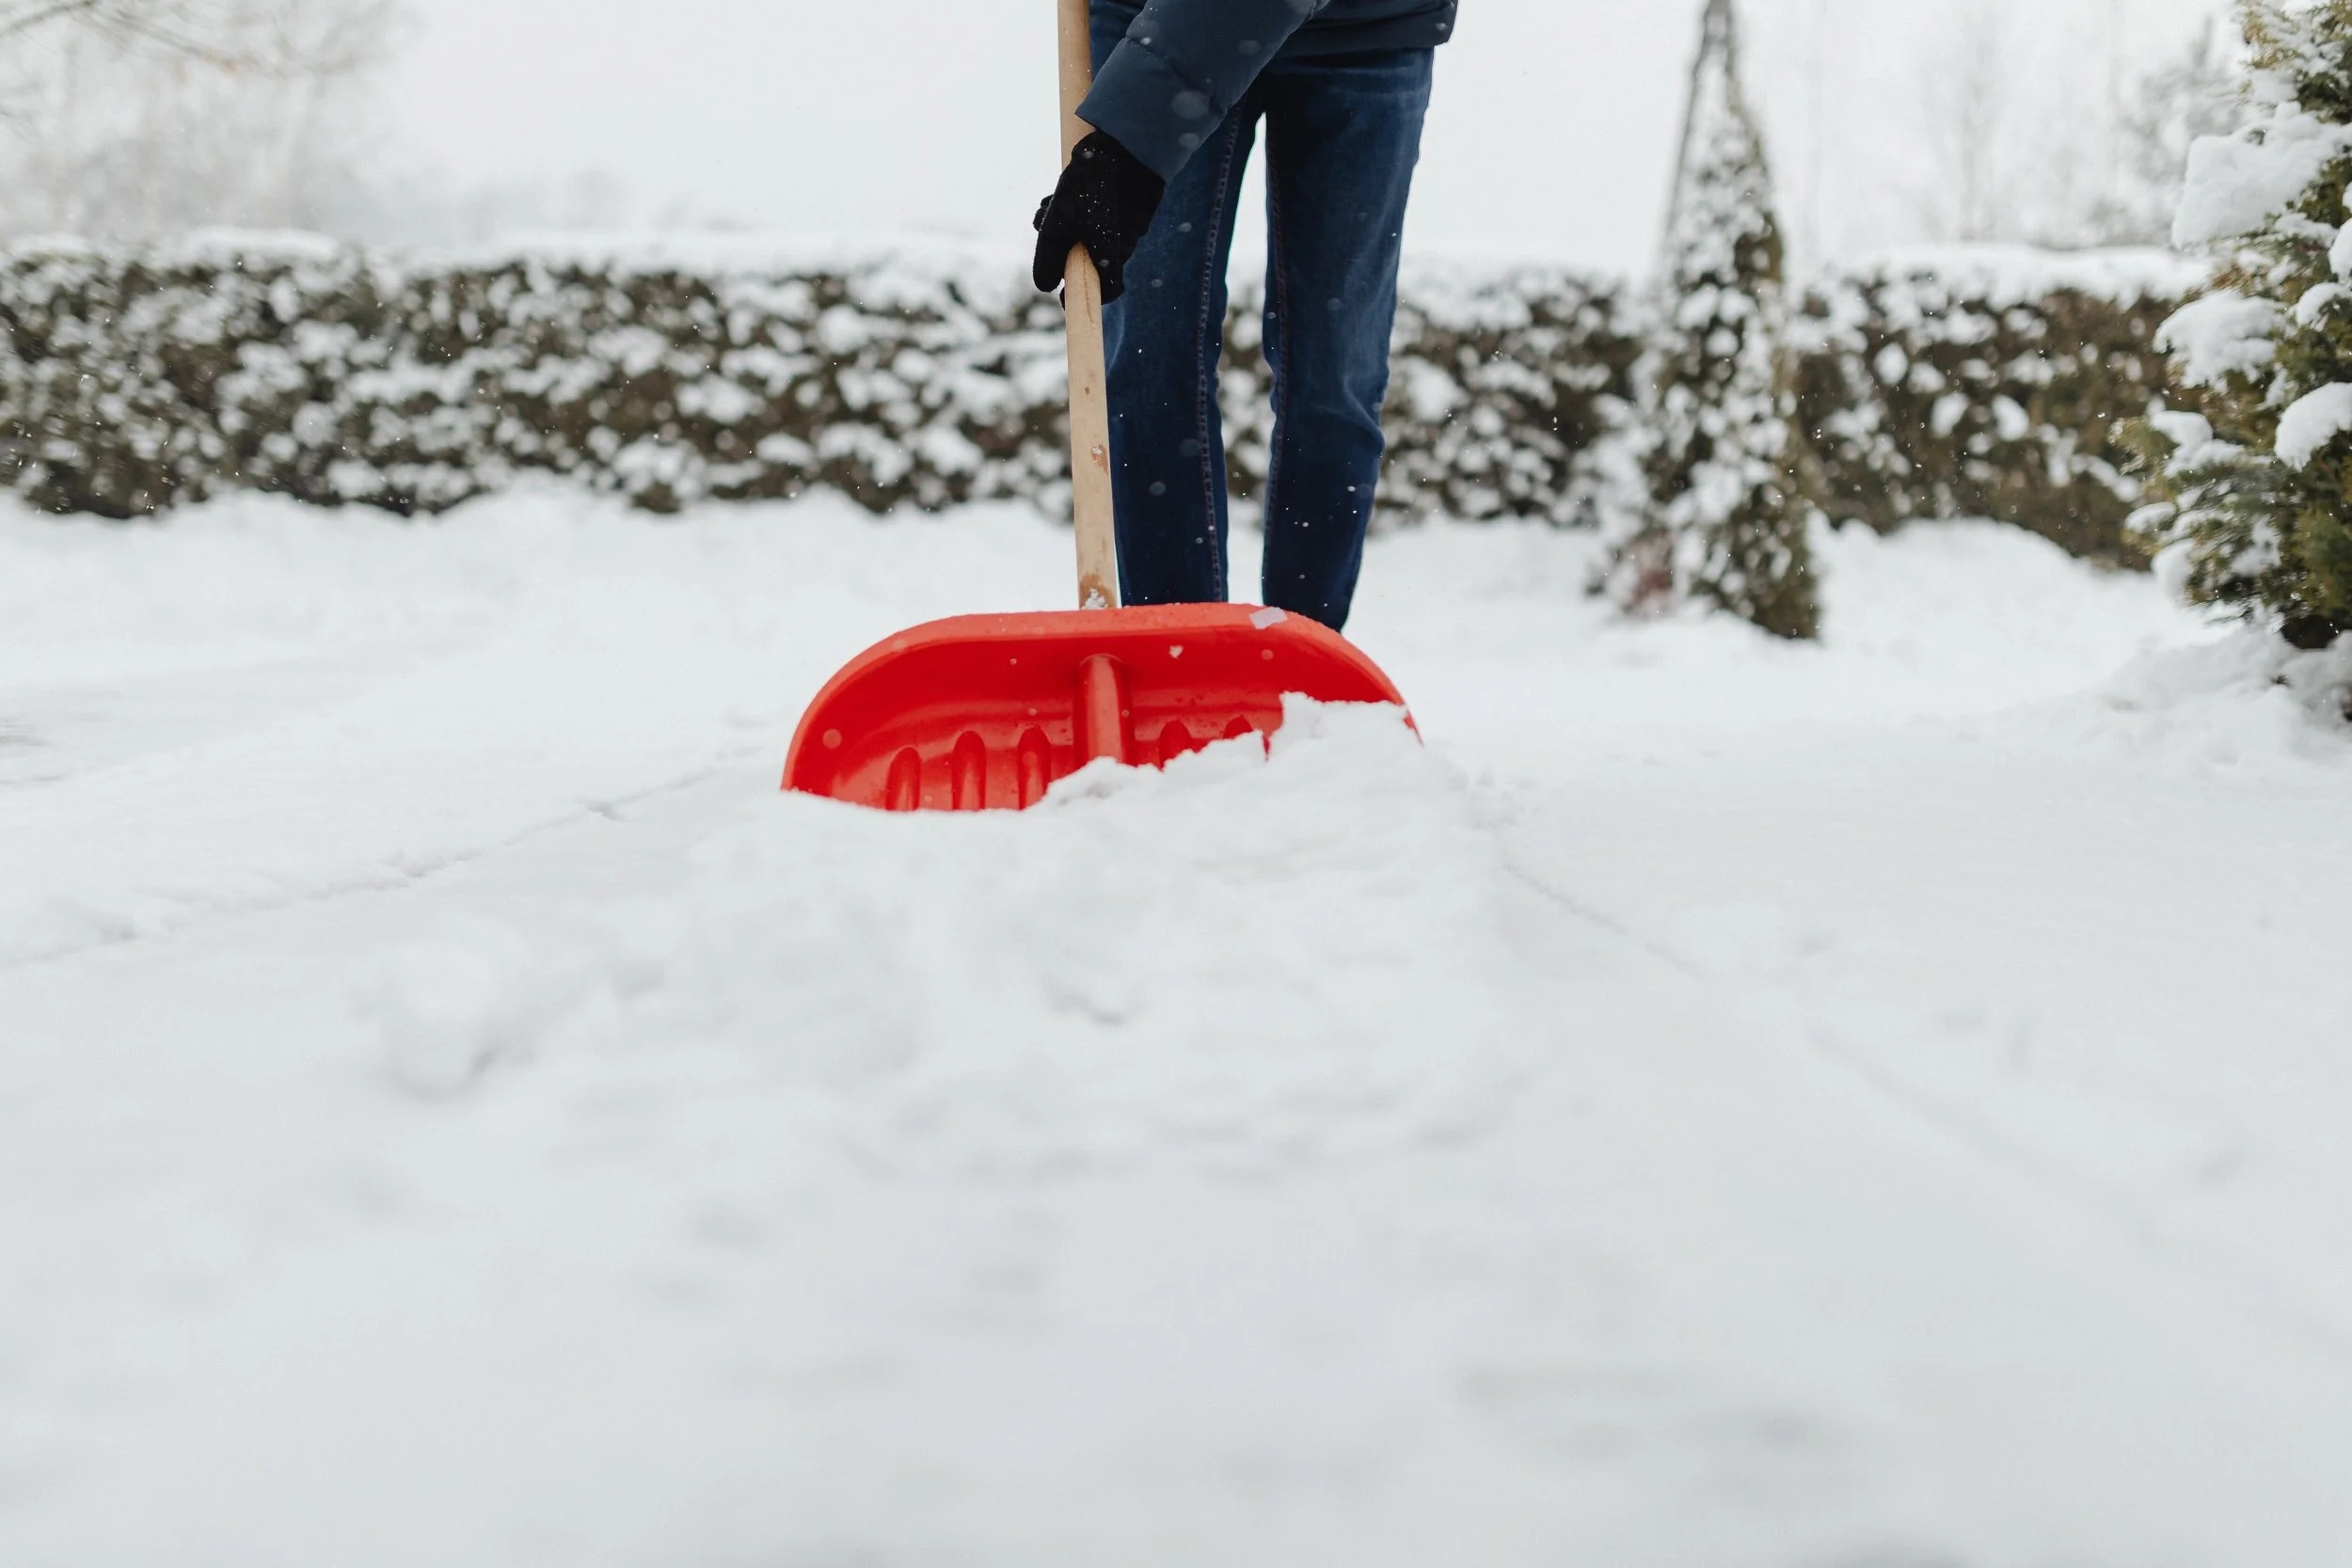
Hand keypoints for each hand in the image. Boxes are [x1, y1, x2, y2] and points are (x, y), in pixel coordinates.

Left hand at [1032, 131, 1165, 304]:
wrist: (1129, 144)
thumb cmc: (1091, 184)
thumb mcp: (1059, 219)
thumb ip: (1050, 255)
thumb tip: (1045, 286)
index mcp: (1112, 254)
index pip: (1106, 291)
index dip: (1083, 296)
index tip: (1063, 296)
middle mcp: (1127, 243)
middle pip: (1092, 259)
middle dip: (1064, 246)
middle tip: (1045, 219)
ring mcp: (1133, 223)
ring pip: (1095, 235)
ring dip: (1070, 223)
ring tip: (1051, 199)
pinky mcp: (1134, 204)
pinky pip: (1105, 217)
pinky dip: (1085, 209)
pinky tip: (1072, 186)